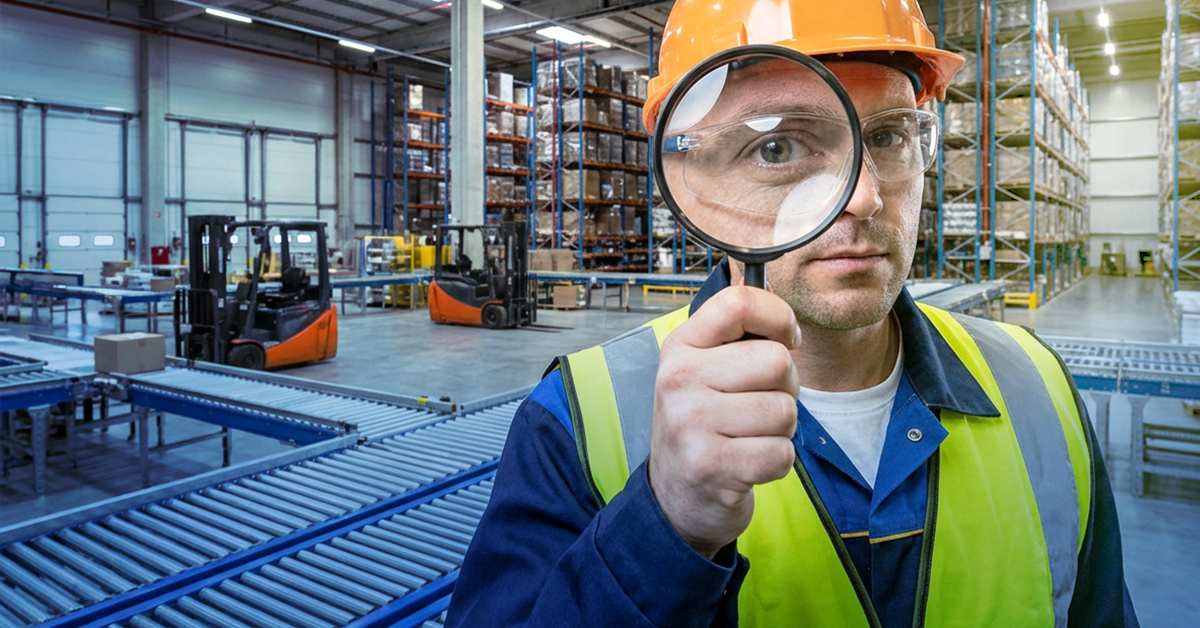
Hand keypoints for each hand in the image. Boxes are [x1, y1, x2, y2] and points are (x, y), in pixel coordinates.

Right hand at [647, 286, 800, 558]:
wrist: (676, 496)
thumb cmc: (703, 425)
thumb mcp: (704, 371)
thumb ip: (737, 337)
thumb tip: (783, 312)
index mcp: (680, 347)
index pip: (739, 303)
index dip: (779, 317)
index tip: (785, 339)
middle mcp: (679, 379)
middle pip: (777, 361)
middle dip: (785, 388)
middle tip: (759, 406)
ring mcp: (691, 422)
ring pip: (785, 410)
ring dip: (781, 429)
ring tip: (750, 436)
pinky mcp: (711, 465)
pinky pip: (782, 452)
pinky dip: (777, 462)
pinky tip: (749, 463)